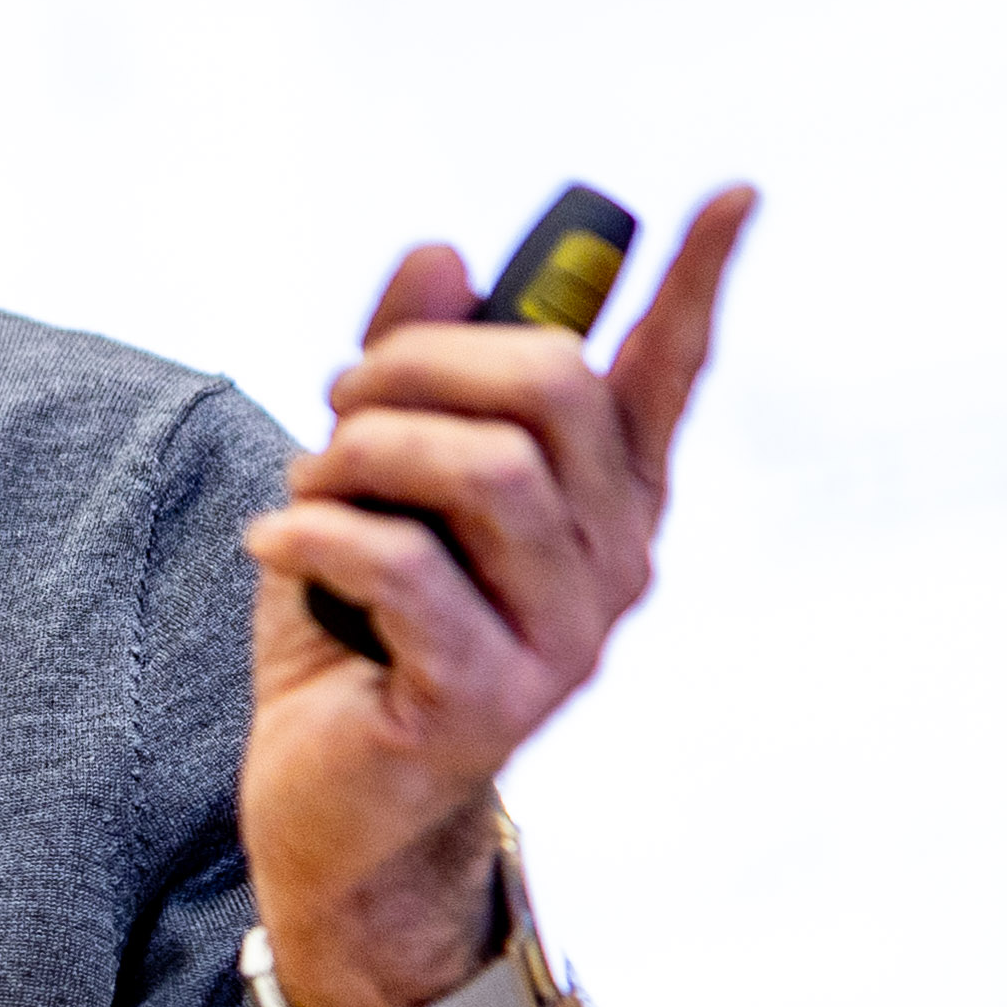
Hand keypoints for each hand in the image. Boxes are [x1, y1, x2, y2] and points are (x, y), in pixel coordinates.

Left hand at [241, 186, 752, 1006]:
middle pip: (550, 389)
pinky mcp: (486, 697)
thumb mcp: (371, 484)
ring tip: (307, 492)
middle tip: (341, 398)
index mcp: (601, 503)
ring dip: (360, 454)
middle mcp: (609, 563)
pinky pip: (402, 561)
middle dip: (420, 362)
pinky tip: (273, 548)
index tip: (733, 194)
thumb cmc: (358, 638)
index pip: (669, 377)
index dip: (701, 282)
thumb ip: (406, 372)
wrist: (332, 812)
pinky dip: (315, 533)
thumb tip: (438, 252)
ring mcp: (561, 638)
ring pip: (479, 468)